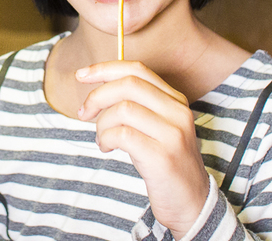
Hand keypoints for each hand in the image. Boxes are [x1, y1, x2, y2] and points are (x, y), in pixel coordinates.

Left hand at [76, 61, 208, 238]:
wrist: (191, 202)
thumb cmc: (163, 161)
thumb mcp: (155, 126)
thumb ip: (135, 104)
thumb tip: (95, 87)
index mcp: (175, 100)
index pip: (137, 70)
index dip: (105, 69)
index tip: (81, 75)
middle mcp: (177, 112)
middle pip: (128, 85)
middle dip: (97, 96)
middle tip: (84, 113)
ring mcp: (173, 134)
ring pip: (123, 109)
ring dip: (101, 123)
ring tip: (101, 138)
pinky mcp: (163, 157)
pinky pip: (122, 135)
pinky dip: (105, 139)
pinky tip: (106, 148)